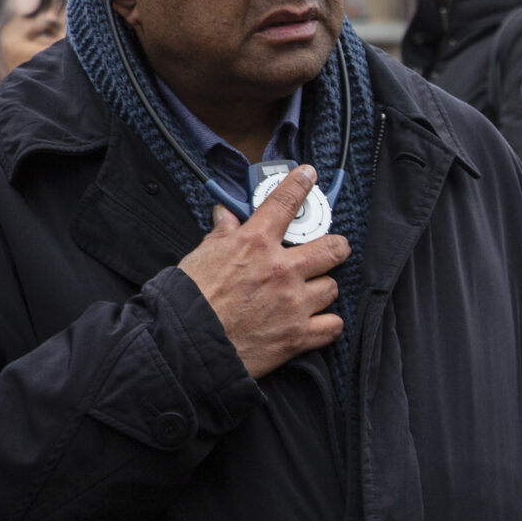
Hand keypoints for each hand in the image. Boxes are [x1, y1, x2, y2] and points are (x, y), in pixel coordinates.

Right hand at [176, 165, 349, 378]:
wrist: (186, 346)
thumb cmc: (189, 301)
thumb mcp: (201, 256)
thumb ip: (221, 235)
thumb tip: (226, 216)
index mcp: (254, 244)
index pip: (284, 202)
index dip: (300, 184)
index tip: (309, 175)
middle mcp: (281, 270)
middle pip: (333, 248)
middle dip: (335, 246)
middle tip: (331, 248)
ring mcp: (294, 303)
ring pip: (332, 287)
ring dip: (323, 288)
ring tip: (310, 292)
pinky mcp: (297, 336)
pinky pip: (333, 326)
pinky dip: (327, 324)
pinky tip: (316, 322)